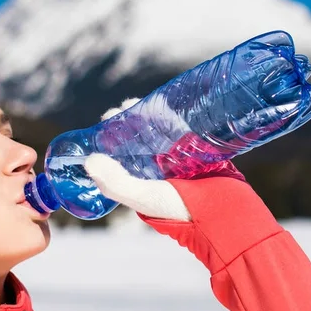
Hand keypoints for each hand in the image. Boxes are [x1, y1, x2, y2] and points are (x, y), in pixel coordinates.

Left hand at [86, 99, 247, 221]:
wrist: (221, 209)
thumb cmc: (180, 208)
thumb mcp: (143, 197)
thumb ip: (116, 182)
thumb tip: (89, 160)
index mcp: (141, 178)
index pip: (120, 152)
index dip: (111, 135)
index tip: (106, 121)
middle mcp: (156, 166)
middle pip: (137, 137)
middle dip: (127, 120)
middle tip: (123, 108)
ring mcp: (176, 155)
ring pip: (156, 129)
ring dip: (146, 114)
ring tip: (137, 103)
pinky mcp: (195, 146)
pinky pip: (180, 125)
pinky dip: (170, 113)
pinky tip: (163, 101)